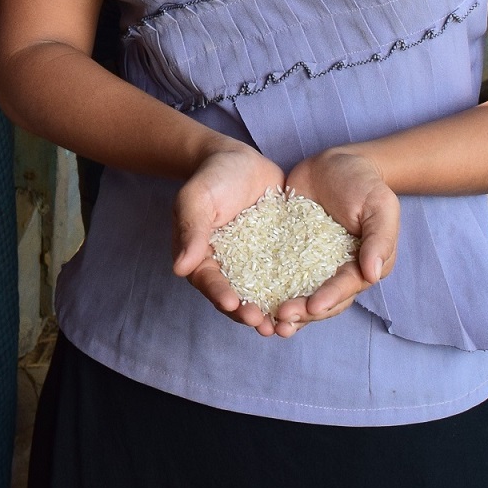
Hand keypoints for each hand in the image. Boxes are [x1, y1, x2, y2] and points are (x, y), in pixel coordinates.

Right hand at [171, 139, 289, 333]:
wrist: (238, 160)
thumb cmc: (211, 177)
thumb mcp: (197, 198)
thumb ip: (191, 230)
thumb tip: (180, 268)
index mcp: (202, 258)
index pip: (209, 282)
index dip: (220, 295)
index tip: (232, 304)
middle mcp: (228, 268)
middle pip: (236, 297)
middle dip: (248, 313)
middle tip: (262, 324)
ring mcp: (254, 265)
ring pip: (262, 294)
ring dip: (271, 312)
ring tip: (284, 326)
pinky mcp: (277, 256)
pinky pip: (285, 277)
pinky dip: (293, 293)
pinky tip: (307, 303)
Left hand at [264, 148, 398, 333]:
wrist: (335, 164)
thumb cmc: (364, 183)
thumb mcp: (379, 205)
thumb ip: (379, 238)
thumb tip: (372, 274)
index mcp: (362, 267)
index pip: (345, 287)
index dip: (329, 298)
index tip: (312, 306)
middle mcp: (336, 273)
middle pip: (320, 300)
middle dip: (302, 312)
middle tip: (281, 317)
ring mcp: (310, 266)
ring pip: (298, 295)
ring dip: (283, 310)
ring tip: (264, 321)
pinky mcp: (288, 254)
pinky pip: (277, 275)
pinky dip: (266, 289)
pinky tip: (249, 298)